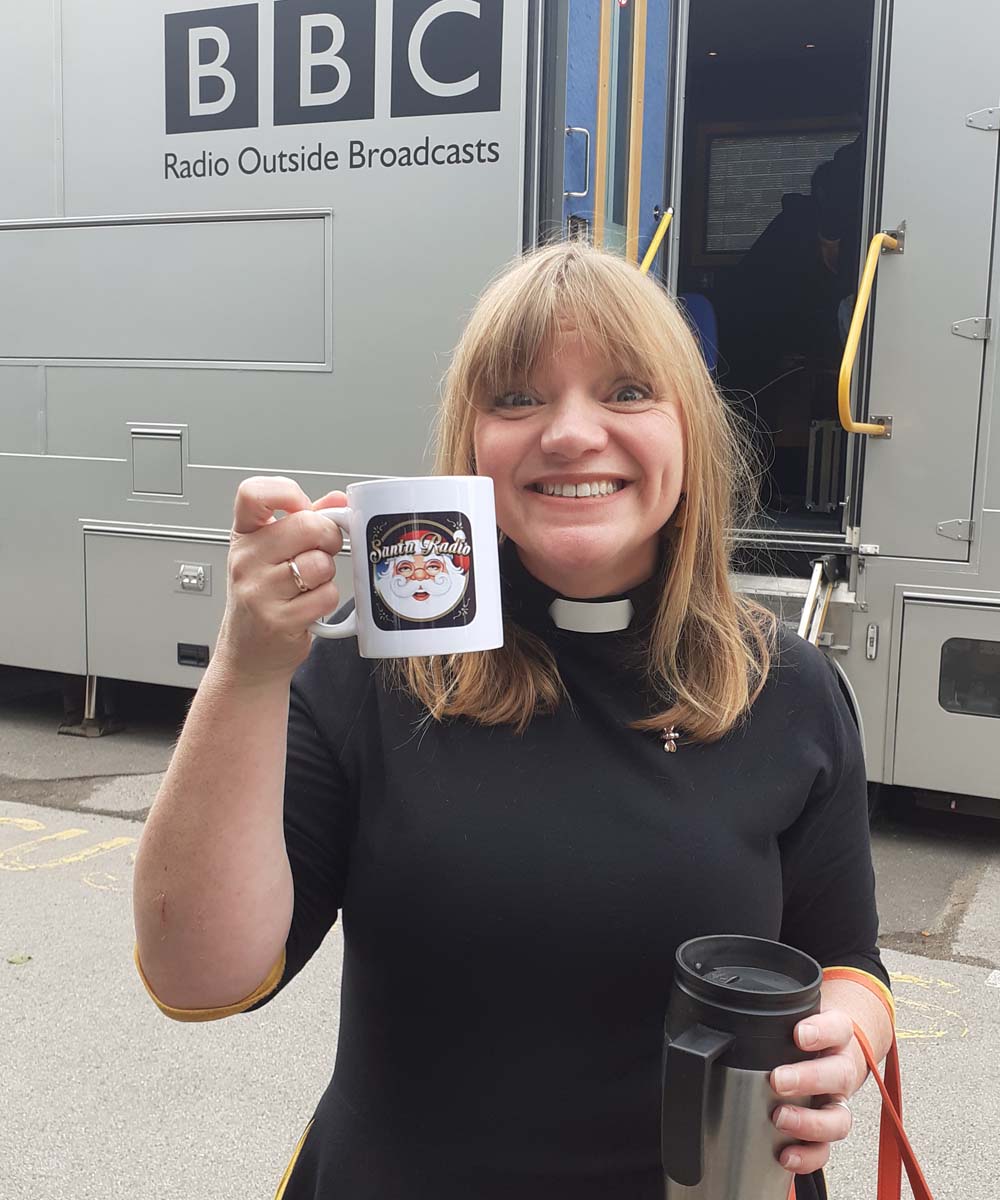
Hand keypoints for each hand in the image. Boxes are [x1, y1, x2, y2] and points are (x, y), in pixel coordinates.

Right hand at [215, 476, 347, 684]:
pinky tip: (310, 604)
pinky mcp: (278, 620)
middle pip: (306, 525)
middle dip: (328, 537)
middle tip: (323, 551)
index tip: (302, 506)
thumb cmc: (263, 600)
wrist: (249, 654)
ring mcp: (258, 591)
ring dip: (328, 573)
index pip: (253, 493)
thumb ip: (305, 523)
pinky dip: (327, 599)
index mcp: (244, 536)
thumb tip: (338, 500)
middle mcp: (246, 560)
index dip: (286, 492)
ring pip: (320, 563)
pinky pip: (325, 595)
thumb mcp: (273, 555)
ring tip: (312, 583)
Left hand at [769, 1008, 861, 1175]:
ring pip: (838, 1118)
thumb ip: (771, 1020)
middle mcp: (840, 1069)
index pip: (836, 1027)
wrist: (831, 1053)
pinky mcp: (829, 1130)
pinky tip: (786, 1154)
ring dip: (809, 1122)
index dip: (821, 1031)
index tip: (799, 1034)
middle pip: (837, 1074)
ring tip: (780, 1118)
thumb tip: (726, 1023)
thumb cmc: (805, 1038)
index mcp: (835, 1037)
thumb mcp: (794, 1019)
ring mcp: (836, 1102)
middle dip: (808, 1079)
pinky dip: (807, 1155)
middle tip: (778, 1080)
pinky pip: (826, 1149)